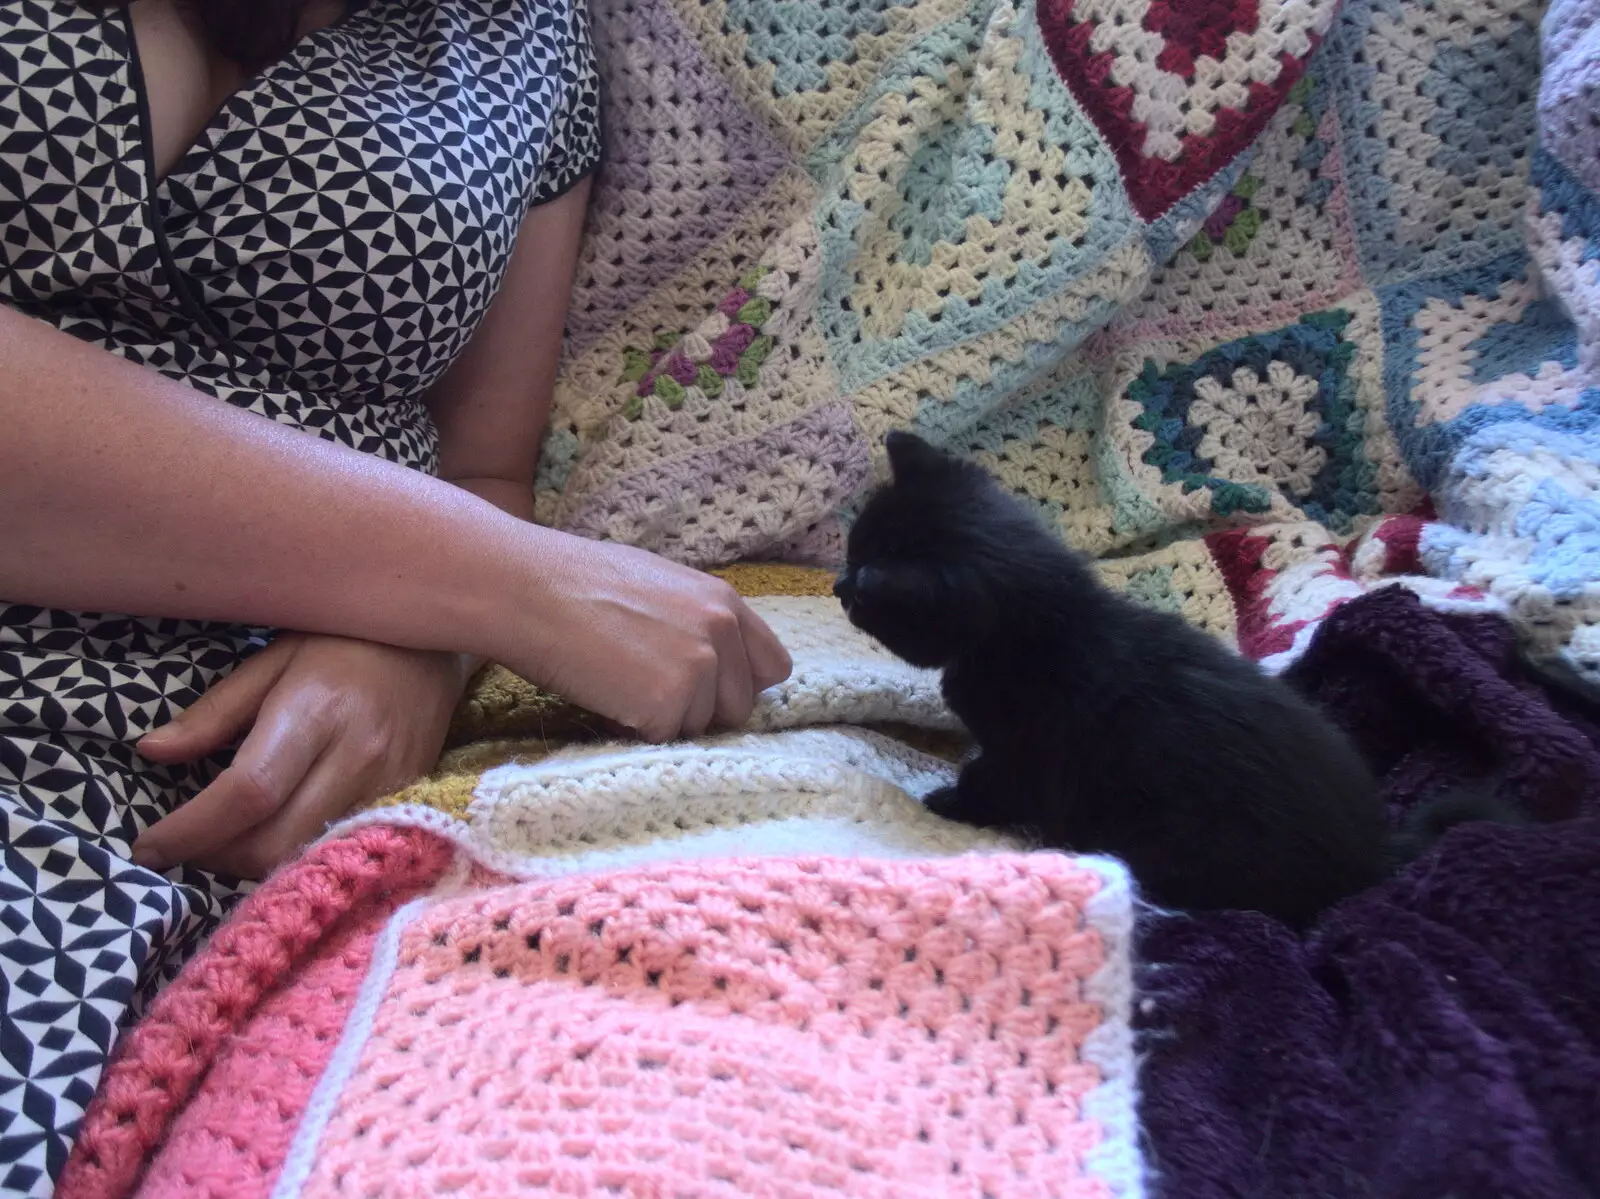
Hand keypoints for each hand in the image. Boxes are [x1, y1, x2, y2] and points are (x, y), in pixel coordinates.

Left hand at [131, 633, 472, 878]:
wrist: (438, 644)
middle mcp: (356, 757)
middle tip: (187, 846)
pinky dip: (298, 852)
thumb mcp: (274, 658)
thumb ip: (216, 711)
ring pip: (306, 856)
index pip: (246, 793)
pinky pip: (340, 845)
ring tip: (227, 840)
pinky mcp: (406, 800)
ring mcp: (388, 785)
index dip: (191, 830)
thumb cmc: (348, 639)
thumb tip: (153, 752)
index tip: (149, 846)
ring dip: (254, 863)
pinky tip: (279, 832)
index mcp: (315, 712)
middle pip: (273, 843)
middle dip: (216, 858)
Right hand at [521, 540, 791, 742]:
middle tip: (646, 690)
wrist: (527, 589)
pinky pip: (662, 739)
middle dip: (699, 710)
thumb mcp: (659, 584)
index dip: (739, 684)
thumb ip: (698, 620)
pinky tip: (604, 696)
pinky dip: (633, 730)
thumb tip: (713, 659)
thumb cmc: (577, 581)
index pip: (772, 666)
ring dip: (662, 720)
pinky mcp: (667, 703)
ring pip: (698, 728)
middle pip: (739, 707)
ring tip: (617, 684)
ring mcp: (697, 669)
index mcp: (724, 602)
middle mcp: (722, 633)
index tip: (707, 690)